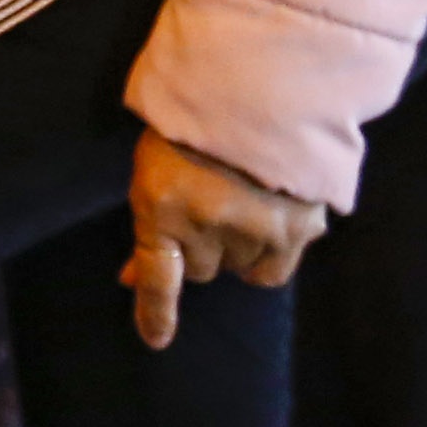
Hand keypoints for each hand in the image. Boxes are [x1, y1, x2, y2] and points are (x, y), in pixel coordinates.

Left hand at [120, 128, 329, 349]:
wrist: (255, 85)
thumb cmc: (191, 127)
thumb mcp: (154, 172)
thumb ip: (149, 228)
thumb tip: (128, 280)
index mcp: (164, 205)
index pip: (158, 275)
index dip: (156, 311)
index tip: (156, 341)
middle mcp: (210, 223)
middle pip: (201, 270)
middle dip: (201, 246)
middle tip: (210, 204)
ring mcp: (256, 226)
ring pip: (238, 270)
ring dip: (237, 249)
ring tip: (241, 202)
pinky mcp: (299, 226)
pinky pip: (275, 270)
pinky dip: (269, 256)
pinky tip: (269, 228)